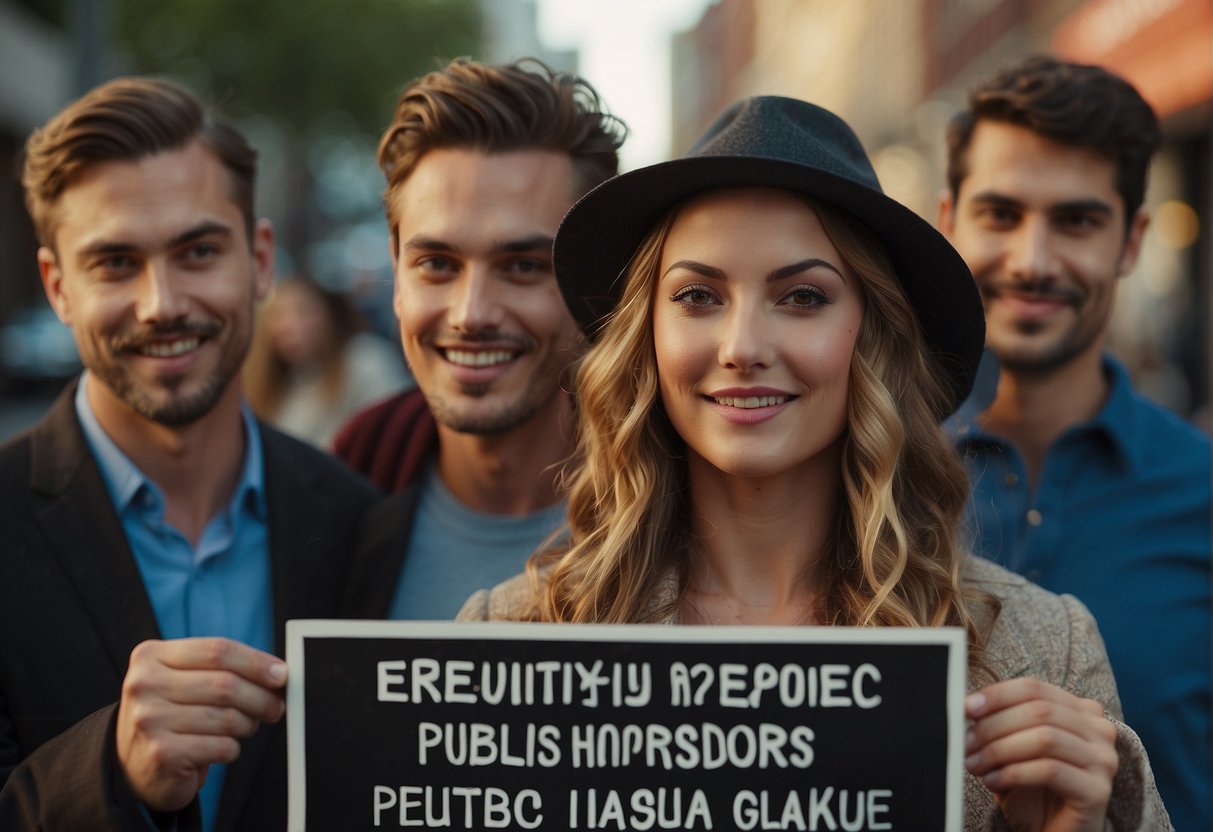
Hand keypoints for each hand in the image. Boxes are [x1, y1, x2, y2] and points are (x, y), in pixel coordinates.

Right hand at [115, 638, 287, 811]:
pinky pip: (220, 746)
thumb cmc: (172, 715)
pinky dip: (232, 748)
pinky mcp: (161, 753)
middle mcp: (144, 685)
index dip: (256, 661)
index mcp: (151, 656)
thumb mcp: (184, 680)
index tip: (282, 674)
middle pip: (226, 684)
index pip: (217, 650)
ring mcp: (149, 720)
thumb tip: (278, 672)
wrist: (132, 766)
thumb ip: (221, 669)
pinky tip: (223, 748)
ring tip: (247, 727)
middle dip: (262, 697)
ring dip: (248, 724)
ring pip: (227, 717)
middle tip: (276, 708)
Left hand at [966, 678, 1117, 831]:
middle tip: (966, 743)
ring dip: (1000, 750)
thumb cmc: (1032, 789)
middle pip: (1038, 710)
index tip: (967, 708)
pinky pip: (1050, 770)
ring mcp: (1103, 760)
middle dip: (994, 725)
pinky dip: (1014, 772)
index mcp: (1081, 710)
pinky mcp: (1098, 791)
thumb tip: (969, 704)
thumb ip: (1001, 722)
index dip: (998, 695)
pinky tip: (993, 781)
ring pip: (1044, 738)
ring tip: (975, 764)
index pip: (1034, 688)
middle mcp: (1099, 730)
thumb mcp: (1014, 748)